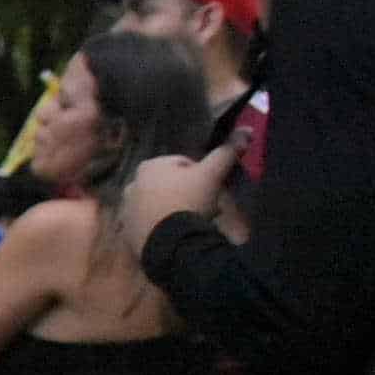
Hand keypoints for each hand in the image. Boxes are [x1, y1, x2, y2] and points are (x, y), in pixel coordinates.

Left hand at [120, 141, 237, 245]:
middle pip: (169, 186)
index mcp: (148, 166)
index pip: (182, 165)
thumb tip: (247, 130)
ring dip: (174, 211)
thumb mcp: (212, 174)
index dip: (202, 176)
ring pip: (159, 205)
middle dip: (188, 194)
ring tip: (193, 223)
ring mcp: (126, 210)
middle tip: (205, 208)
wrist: (171, 243)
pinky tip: (177, 235)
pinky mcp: (127, 232)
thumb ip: (227, 152)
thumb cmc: (190, 201)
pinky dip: (161, 228)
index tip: (212, 190)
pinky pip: (149, 226)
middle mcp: (131, 185)